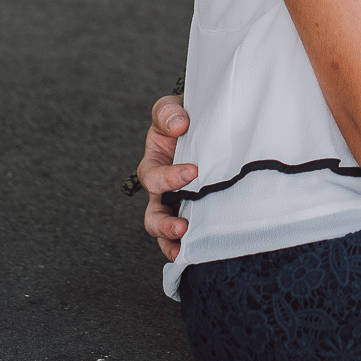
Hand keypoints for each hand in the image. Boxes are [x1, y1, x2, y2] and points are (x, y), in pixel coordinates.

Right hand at [138, 95, 196, 261]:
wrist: (207, 119)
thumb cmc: (185, 116)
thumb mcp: (171, 109)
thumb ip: (168, 113)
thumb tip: (178, 126)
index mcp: (154, 164)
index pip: (153, 177)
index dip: (170, 178)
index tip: (194, 171)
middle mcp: (163, 189)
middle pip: (153, 215)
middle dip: (164, 225)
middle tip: (183, 226)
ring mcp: (178, 202)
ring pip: (166, 231)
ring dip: (173, 241)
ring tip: (186, 246)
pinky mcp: (196, 209)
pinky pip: (188, 233)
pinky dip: (189, 245)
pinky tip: (202, 251)